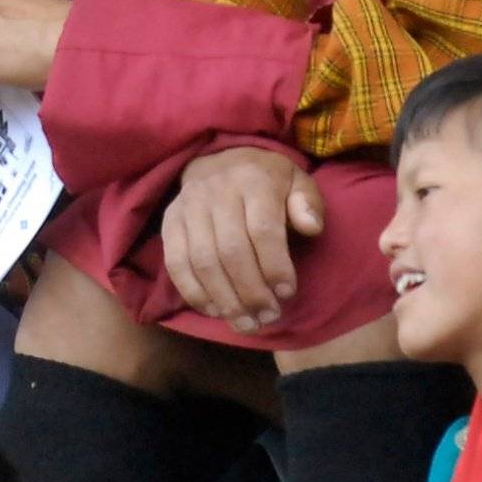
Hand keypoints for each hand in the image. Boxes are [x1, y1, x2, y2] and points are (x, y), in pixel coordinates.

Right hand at [159, 145, 319, 333]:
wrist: (221, 157)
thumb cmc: (268, 180)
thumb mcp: (298, 181)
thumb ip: (308, 204)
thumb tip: (311, 228)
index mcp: (253, 180)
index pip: (262, 229)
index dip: (275, 266)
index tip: (287, 293)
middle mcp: (216, 191)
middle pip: (231, 250)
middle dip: (251, 292)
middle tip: (268, 317)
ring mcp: (188, 206)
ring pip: (202, 260)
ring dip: (225, 299)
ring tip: (246, 324)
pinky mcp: (170, 221)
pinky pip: (175, 262)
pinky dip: (193, 292)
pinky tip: (215, 310)